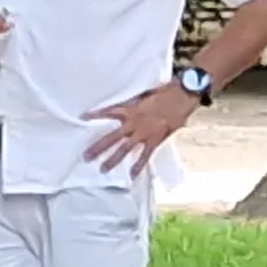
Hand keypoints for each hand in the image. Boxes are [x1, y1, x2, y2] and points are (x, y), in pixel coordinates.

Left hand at [83, 82, 199, 171]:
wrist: (183, 95)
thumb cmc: (166, 91)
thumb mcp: (147, 94)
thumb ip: (137, 103)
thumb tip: (132, 105)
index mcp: (131, 110)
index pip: (110, 112)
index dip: (97, 114)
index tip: (83, 117)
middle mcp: (133, 123)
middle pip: (111, 137)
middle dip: (98, 147)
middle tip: (85, 157)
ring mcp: (143, 133)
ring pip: (124, 149)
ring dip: (113, 159)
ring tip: (102, 169)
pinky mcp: (154, 140)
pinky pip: (145, 155)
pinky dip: (139, 165)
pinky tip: (132, 175)